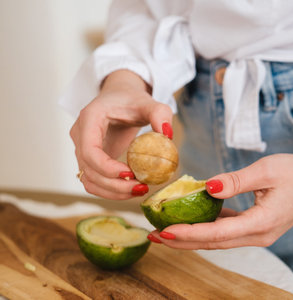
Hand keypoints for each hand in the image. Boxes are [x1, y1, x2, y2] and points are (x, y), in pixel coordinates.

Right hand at [70, 70, 172, 198]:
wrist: (120, 98)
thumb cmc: (132, 99)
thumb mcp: (148, 102)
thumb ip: (159, 113)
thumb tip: (167, 134)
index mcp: (89, 118)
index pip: (89, 151)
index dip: (107, 168)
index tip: (131, 174)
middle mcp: (80, 135)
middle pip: (89, 170)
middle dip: (114, 185)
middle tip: (142, 187)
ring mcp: (82, 149)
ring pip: (89, 180)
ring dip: (112, 192)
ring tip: (139, 190)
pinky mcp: (90, 160)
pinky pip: (94, 182)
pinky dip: (111, 191)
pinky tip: (132, 189)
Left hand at [148, 124, 292, 248]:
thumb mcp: (265, 170)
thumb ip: (234, 181)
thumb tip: (206, 187)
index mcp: (262, 223)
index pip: (217, 233)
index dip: (188, 234)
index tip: (163, 231)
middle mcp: (260, 235)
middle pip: (214, 243)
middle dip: (183, 241)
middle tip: (154, 236)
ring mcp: (260, 233)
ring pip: (220, 239)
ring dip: (193, 236)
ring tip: (167, 230)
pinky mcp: (259, 226)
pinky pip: (229, 231)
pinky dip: (209, 227)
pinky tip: (194, 219)